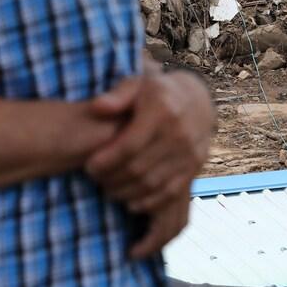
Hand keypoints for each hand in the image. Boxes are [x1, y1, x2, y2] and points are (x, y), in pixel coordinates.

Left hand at [84, 66, 215, 253]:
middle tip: (96, 179)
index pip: (129, 146)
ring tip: (108, 189)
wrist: (197, 102)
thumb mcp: (137, 85)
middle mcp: (180, 134)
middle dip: (111, 179)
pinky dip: (147, 202)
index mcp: (162, 111)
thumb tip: (98, 107)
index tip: (88, 166)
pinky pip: (168, 193)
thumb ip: (116, 95)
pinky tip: (130, 201)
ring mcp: (190, 153)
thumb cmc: (156, 93)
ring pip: (151, 184)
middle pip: (138, 169)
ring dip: (125, 192)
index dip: (105, 161)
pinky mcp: (194, 168)